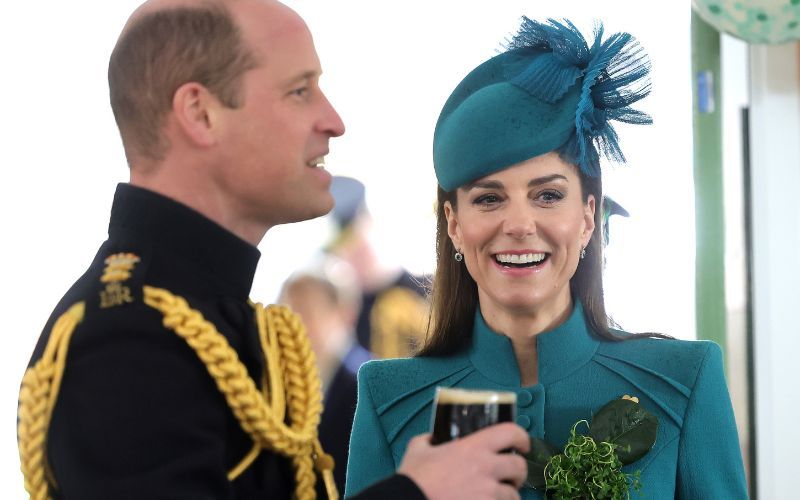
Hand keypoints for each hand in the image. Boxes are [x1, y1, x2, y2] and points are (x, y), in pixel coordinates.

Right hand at [397, 423, 529, 499]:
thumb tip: (433, 439)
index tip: (520, 444)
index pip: (511, 432)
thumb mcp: (418, 449)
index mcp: (473, 447)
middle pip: (520, 466)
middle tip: (508, 475)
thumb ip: (429, 440)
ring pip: (514, 495)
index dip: (521, 437)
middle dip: (517, 471)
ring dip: (508, 495)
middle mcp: (486, 468)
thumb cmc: (414, 478)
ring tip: (495, 496)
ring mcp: (488, 494)